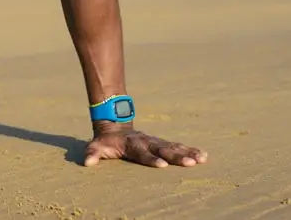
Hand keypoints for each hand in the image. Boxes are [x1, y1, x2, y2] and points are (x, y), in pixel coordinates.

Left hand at [84, 125, 207, 167]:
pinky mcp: (162, 143)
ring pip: (174, 146)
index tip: (162, 165)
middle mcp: (147, 142)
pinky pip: (179, 146)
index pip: (142, 153)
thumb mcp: (97, 146)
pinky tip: (204, 155)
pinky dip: (191, 150)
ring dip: (188, 153)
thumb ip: (92, 153)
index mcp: (132, 144)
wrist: (114, 125)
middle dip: (176, 156)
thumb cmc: (106, 141)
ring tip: (202, 159)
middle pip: (163, 150)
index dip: (151, 159)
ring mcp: (156, 142)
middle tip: (190, 163)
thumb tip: (87, 163)